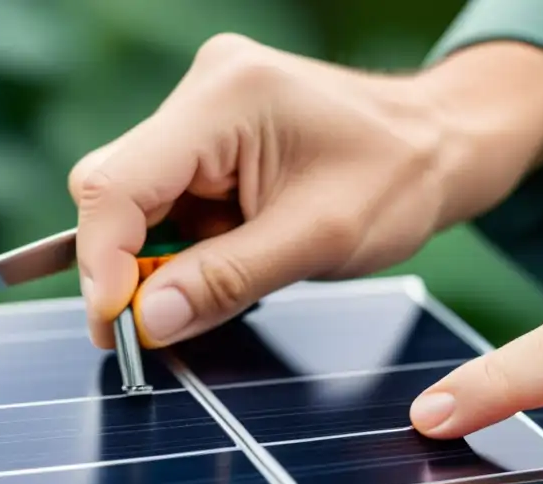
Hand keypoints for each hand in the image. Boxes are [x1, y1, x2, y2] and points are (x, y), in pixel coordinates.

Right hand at [66, 34, 542, 348]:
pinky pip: (170, 204)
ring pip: (139, 203)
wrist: (440, 144)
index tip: (118, 327)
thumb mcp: (317, 239)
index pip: (117, 183)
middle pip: (116, 191)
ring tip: (221, 284)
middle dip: (128, 267)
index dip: (103, 262)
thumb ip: (226, 280)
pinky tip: (226, 261)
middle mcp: (202, 93)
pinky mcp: (211, 140)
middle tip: (151, 330)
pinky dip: (184, 249)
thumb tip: (149, 321)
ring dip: (162, 260)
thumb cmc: (397, 177)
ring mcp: (204, 114)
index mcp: (226, 99)